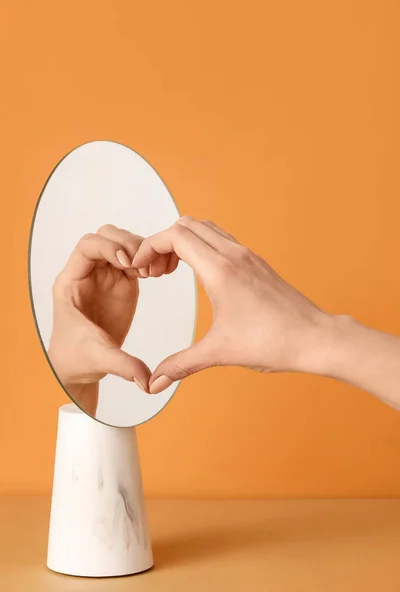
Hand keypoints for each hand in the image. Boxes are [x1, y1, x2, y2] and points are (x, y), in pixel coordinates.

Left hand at [48, 224, 174, 413]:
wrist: (79, 366)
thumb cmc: (77, 359)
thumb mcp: (100, 359)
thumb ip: (123, 365)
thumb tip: (147, 380)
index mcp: (71, 282)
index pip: (86, 247)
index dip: (107, 247)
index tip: (126, 263)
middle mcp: (88, 274)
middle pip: (105, 236)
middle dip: (126, 243)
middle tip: (142, 266)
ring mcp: (106, 277)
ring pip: (123, 244)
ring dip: (140, 250)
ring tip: (151, 273)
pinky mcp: (122, 284)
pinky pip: (135, 259)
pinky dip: (147, 260)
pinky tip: (156, 274)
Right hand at [133, 217, 331, 393]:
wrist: (315, 338)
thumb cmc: (274, 341)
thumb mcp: (219, 352)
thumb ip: (181, 365)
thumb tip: (154, 383)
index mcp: (220, 270)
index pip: (176, 235)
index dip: (150, 246)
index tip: (141, 268)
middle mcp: (234, 255)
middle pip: (187, 225)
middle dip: (163, 242)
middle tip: (155, 272)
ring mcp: (247, 256)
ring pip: (206, 228)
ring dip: (183, 242)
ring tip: (172, 271)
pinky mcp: (256, 263)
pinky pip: (222, 240)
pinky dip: (202, 247)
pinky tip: (200, 275)